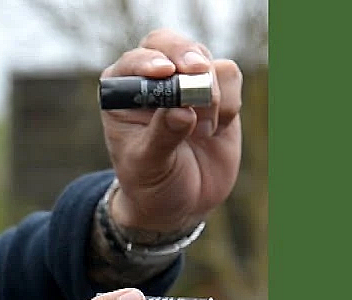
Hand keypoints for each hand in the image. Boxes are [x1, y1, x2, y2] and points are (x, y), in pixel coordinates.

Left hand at [100, 29, 243, 232]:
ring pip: (205, 60)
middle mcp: (152, 80)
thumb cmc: (150, 183)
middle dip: (186, 55)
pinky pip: (229, 76)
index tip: (165, 73)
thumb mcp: (149, 166)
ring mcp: (185, 82)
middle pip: (168, 44)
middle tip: (198, 72)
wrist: (180, 204)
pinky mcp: (216, 91)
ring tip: (201, 131)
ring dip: (209, 92)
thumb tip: (182, 112)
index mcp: (121, 93)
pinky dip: (228, 102)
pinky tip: (214, 130)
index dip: (149, 61)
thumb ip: (162, 137)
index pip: (133, 62)